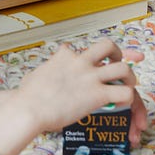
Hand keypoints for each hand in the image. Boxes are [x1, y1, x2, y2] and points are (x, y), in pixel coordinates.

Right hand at [15, 39, 143, 132]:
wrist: (29, 109)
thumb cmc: (26, 98)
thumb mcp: (33, 76)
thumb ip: (44, 72)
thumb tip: (39, 77)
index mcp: (64, 56)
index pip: (80, 49)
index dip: (88, 56)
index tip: (92, 62)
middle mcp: (80, 62)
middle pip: (108, 46)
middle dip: (117, 53)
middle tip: (117, 62)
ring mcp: (90, 77)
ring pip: (122, 68)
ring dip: (129, 76)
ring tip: (128, 84)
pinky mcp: (97, 95)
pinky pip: (124, 92)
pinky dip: (127, 98)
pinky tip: (121, 104)